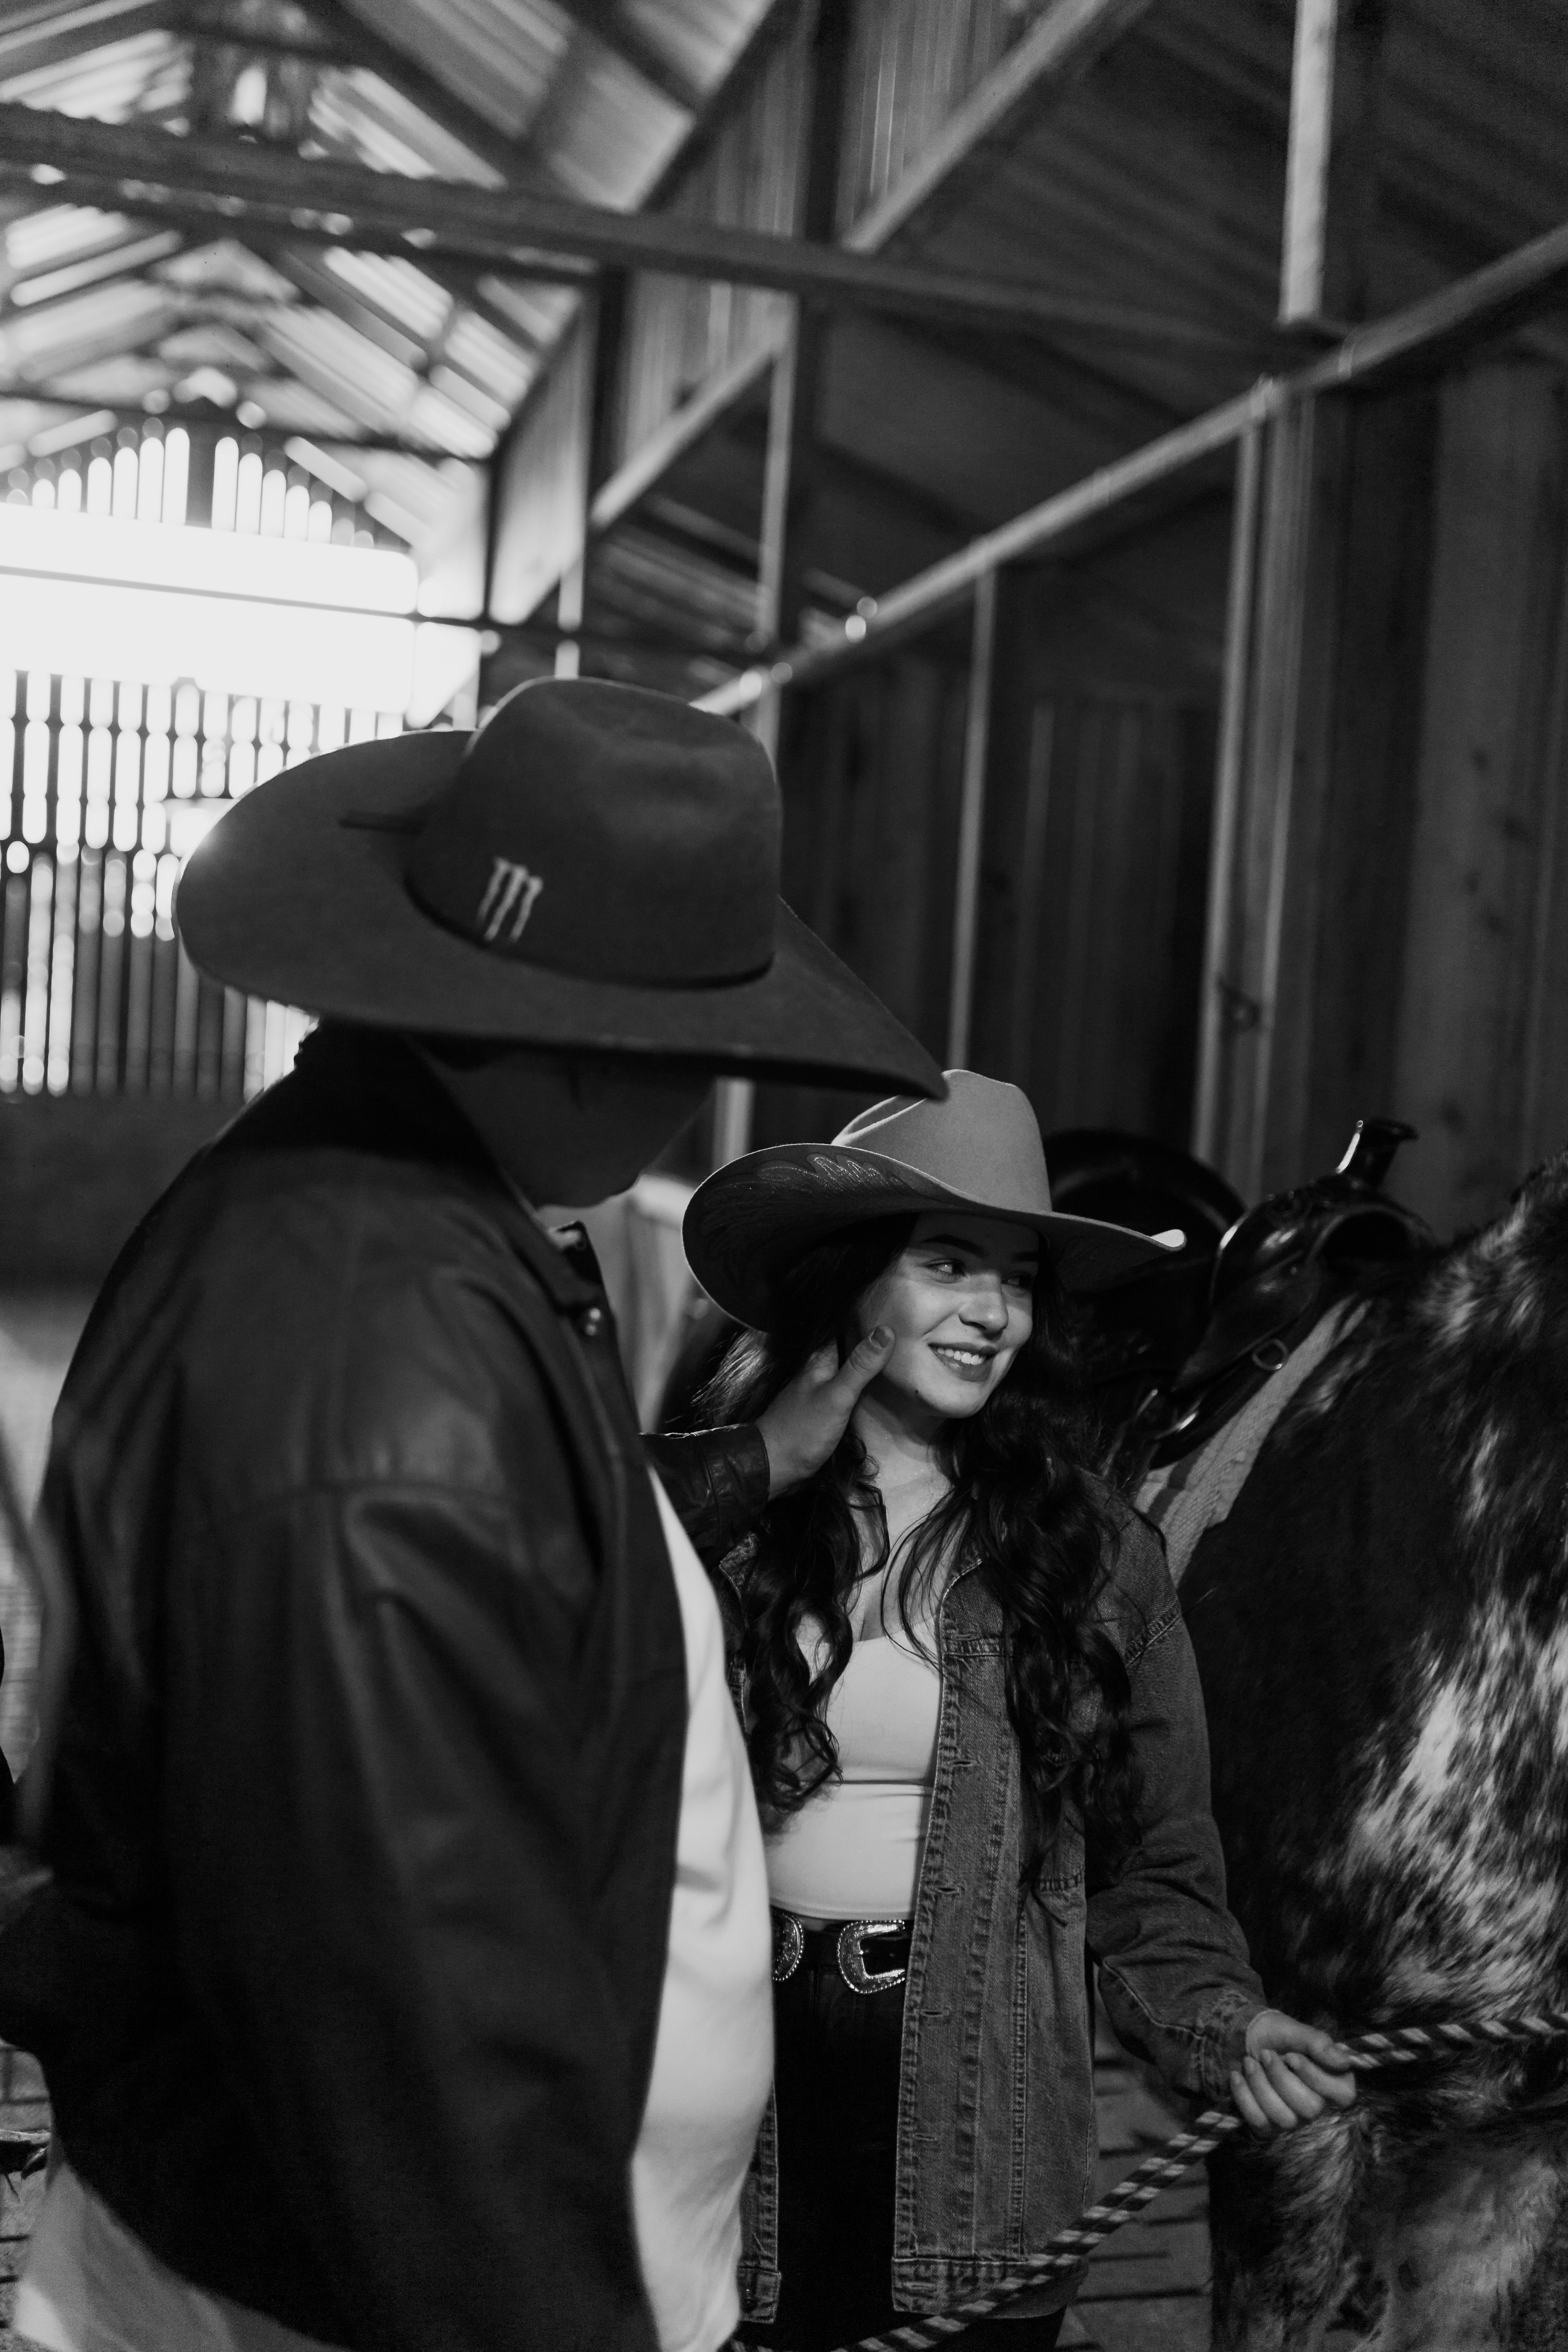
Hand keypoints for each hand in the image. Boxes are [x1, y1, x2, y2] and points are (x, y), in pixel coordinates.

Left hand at [755, 1327, 894, 1496]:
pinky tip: (886, 1390)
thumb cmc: (803, 1429)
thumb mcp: (837, 1396)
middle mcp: (821, 1370)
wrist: (775, 1466)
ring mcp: (823, 1391)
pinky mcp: (827, 1411)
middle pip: (854, 1351)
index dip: (872, 1320)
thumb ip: (860, 1366)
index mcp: (820, 1358)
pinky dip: (867, 1390)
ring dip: (874, 1369)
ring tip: (908, 1360)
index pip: (848, 1328)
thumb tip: (886, 1330)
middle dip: (878, 1346)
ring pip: (854, 1373)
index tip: (901, 1313)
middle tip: (913, 1339)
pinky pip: (851, 1393)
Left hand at [1228, 2010, 1357, 2137]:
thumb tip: (1345, 2062)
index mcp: (1331, 2081)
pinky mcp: (1268, 2124)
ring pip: (1284, 2119)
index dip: (1316, 2078)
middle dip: (1281, 2078)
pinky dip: (1244, 2096)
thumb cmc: (1277, 2035)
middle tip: (1265, 2054)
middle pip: (1310, 2109)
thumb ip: (1320, 2044)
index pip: (1343, 2096)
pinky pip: (1260, 2122)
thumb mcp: (1296, 2031)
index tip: (1292, 2057)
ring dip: (1260, 2085)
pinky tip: (1237, 2075)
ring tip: (1248, 2061)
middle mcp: (1316, 2105)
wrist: (1243, 2037)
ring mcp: (1293, 2118)